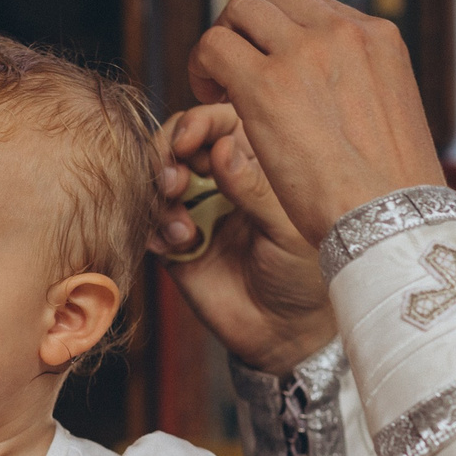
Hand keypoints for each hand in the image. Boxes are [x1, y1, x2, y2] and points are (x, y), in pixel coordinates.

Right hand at [152, 105, 337, 374]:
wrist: (287, 333)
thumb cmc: (305, 274)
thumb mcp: (288, 228)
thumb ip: (255, 188)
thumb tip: (222, 148)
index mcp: (258, 162)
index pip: (221, 121)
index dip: (198, 123)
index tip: (188, 141)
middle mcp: (224, 178)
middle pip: (179, 141)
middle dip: (168, 155)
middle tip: (176, 182)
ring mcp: (197, 208)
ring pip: (158, 178)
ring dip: (159, 191)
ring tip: (181, 223)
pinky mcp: (175, 243)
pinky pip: (149, 221)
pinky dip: (153, 226)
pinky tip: (177, 245)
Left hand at [187, 0, 445, 245]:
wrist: (391, 223)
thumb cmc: (394, 195)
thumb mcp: (392, 121)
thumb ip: (361, 91)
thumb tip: (332, 96)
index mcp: (379, 37)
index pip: (315, 9)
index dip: (285, 37)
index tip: (276, 71)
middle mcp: (343, 31)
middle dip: (249, 29)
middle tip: (236, 72)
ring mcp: (303, 52)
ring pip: (239, 12)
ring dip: (224, 43)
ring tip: (219, 87)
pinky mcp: (264, 83)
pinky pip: (214, 47)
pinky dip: (201, 66)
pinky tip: (209, 100)